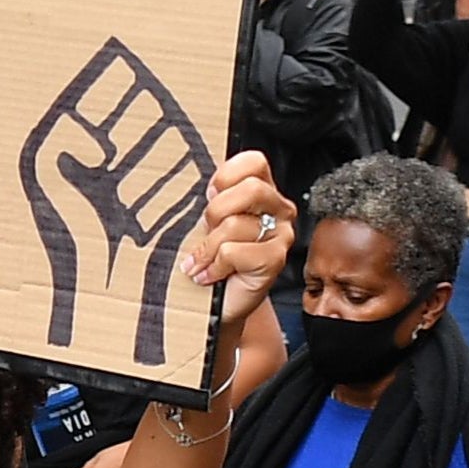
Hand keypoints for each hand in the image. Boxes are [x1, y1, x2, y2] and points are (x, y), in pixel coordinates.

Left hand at [179, 151, 294, 333]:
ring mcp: (281, 235)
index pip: (255, 162)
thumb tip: (187, 184)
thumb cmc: (213, 260)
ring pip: (236, 223)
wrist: (220, 305)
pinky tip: (211, 274)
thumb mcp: (208, 222)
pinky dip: (215, 265)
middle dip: (217, 211)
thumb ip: (212, 200)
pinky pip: (234, 252)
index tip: (210, 194)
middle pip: (251, 188)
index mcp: (264, 192)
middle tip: (206, 230)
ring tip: (204, 260)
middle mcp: (278, 210)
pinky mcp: (275, 260)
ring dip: (209, 246)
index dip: (228, 174)